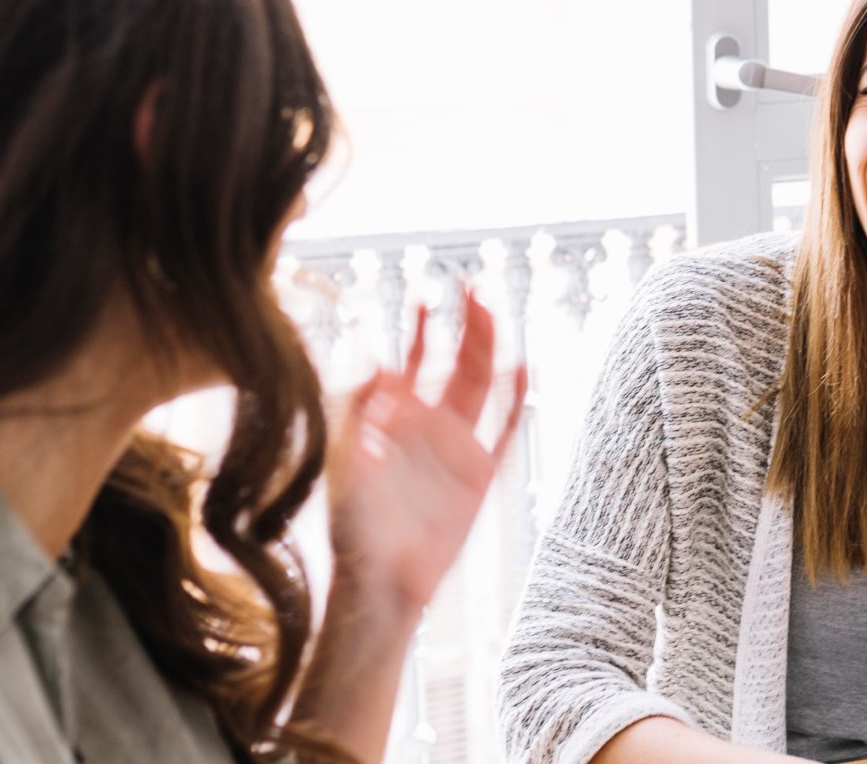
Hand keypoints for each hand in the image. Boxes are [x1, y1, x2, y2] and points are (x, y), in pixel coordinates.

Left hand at [324, 287, 525, 616]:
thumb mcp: (343, 461)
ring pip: (482, 385)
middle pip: (457, 362)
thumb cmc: (352, 527)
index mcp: (395, 418)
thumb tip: (379, 361)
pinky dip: (515, 399)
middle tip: (474, 285)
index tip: (429, 294)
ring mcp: (458, 447)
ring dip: (491, 349)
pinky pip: (504, 429)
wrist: (380, 580)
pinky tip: (523, 366)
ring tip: (496, 312)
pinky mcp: (481, 473)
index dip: (423, 328)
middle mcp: (430, 425)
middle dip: (466, 325)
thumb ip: (358, 411)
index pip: (414, 361)